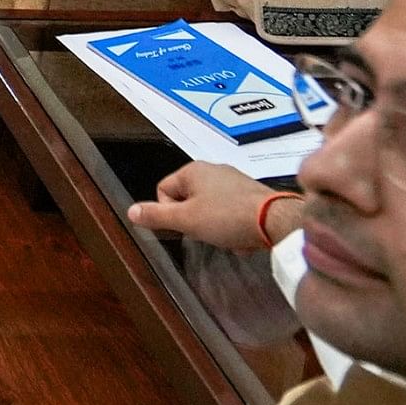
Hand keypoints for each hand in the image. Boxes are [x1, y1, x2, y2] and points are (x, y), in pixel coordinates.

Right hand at [129, 163, 296, 254]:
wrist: (275, 220)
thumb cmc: (226, 217)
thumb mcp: (186, 220)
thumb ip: (157, 215)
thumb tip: (130, 211)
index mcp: (192, 170)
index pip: (163, 190)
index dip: (168, 212)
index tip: (185, 226)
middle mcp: (212, 168)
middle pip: (187, 198)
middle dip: (193, 220)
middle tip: (205, 233)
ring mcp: (233, 179)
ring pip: (209, 206)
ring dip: (213, 224)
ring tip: (226, 235)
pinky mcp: (250, 191)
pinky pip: (230, 209)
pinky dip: (231, 223)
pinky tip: (241, 234)